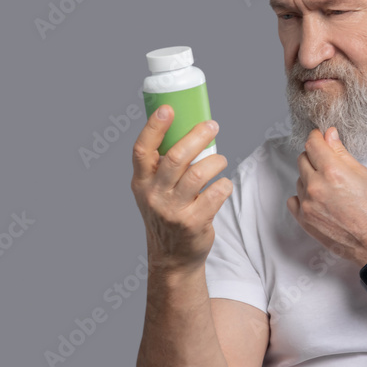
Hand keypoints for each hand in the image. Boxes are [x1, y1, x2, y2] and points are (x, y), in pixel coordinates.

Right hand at [130, 106, 231, 273]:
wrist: (172, 257)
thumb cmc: (167, 214)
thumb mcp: (153, 191)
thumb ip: (162, 166)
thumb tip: (188, 129)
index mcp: (141, 182)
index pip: (142, 149)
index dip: (154, 127)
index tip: (168, 109)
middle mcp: (153, 195)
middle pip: (176, 158)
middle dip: (197, 136)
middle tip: (212, 126)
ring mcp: (173, 210)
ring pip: (199, 174)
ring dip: (216, 161)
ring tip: (220, 160)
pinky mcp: (193, 223)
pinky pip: (216, 194)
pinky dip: (224, 185)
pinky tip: (223, 185)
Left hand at [287, 127, 366, 264]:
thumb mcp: (362, 173)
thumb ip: (341, 152)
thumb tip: (329, 134)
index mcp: (332, 170)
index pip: (313, 144)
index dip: (316, 137)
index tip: (319, 137)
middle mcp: (315, 185)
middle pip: (302, 159)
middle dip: (313, 157)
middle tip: (327, 164)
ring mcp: (307, 203)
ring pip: (299, 179)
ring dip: (309, 178)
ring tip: (329, 188)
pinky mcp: (303, 219)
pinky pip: (294, 199)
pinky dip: (303, 196)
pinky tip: (318, 200)